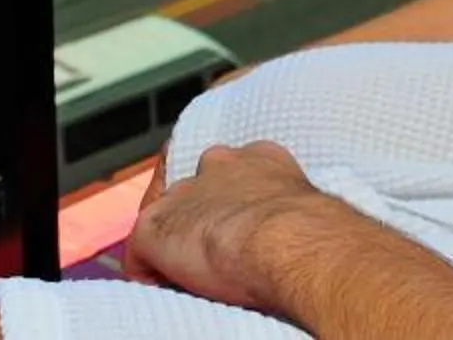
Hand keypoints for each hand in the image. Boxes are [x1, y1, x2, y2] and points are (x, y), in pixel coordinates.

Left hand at [121, 141, 333, 312]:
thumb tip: (293, 243)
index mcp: (260, 160)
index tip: (237, 226)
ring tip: (190, 279)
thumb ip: (291, 212)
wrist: (291, 242)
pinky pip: (140, 257)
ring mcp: (184, 195)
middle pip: (194, 189)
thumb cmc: (313, 236)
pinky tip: (166, 291)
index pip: (232, 169)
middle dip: (198, 217)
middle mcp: (219, 165)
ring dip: (175, 246)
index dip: (229, 201)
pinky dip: (149, 276)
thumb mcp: (308, 210)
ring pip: (167, 221)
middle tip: (213, 253)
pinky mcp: (156, 227)